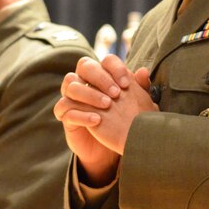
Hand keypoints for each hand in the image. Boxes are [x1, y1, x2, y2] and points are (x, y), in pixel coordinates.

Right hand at [54, 56, 152, 183]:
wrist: (108, 147)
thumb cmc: (121, 121)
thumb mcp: (134, 105)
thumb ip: (139, 88)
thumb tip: (143, 72)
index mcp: (102, 75)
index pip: (105, 60)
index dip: (115, 68)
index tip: (126, 84)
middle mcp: (84, 81)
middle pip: (84, 66)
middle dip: (101, 77)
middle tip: (116, 93)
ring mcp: (72, 97)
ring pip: (71, 86)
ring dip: (90, 94)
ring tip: (107, 105)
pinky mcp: (65, 115)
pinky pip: (64, 108)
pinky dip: (81, 113)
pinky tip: (97, 120)